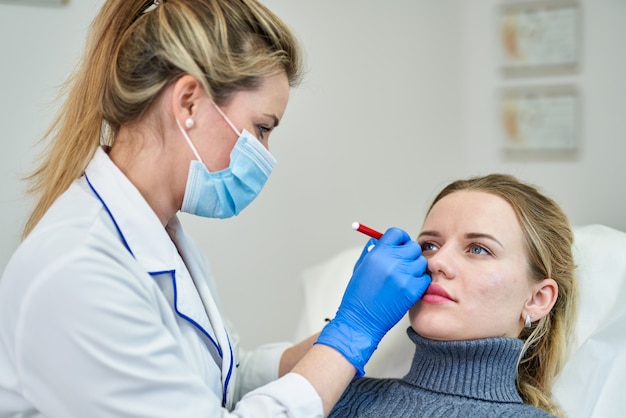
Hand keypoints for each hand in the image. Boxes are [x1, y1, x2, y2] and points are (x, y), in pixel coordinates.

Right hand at [316, 227, 430, 375]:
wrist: (360, 319)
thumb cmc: (358, 295)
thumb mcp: (360, 267)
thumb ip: (372, 250)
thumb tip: (380, 239)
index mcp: (377, 253)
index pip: (396, 233)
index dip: (400, 238)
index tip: (400, 244)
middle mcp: (391, 262)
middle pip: (413, 246)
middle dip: (409, 254)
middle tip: (404, 263)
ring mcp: (403, 276)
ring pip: (421, 262)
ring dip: (416, 268)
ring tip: (405, 276)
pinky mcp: (411, 290)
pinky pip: (425, 279)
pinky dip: (420, 282)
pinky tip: (410, 286)